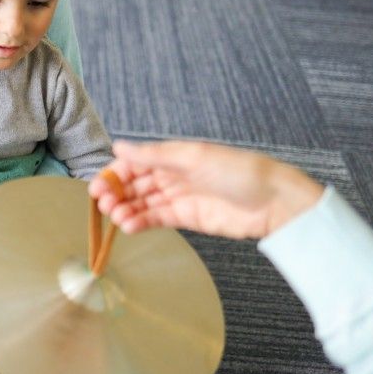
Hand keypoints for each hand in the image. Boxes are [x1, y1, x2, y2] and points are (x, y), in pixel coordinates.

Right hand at [89, 140, 324, 239]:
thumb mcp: (193, 157)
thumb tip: (119, 147)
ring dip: (125, 210)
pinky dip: (140, 222)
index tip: (98, 187)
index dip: (114, 174)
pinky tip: (128, 226)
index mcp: (174, 156)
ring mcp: (180, 197)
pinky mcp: (188, 218)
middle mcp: (174, 175)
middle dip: (116, 194)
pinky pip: (157, 219)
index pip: (134, 164)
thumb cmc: (240, 171)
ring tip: (116, 218)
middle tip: (103, 205)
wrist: (274, 202)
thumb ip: (154, 155)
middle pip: (135, 184)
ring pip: (143, 203)